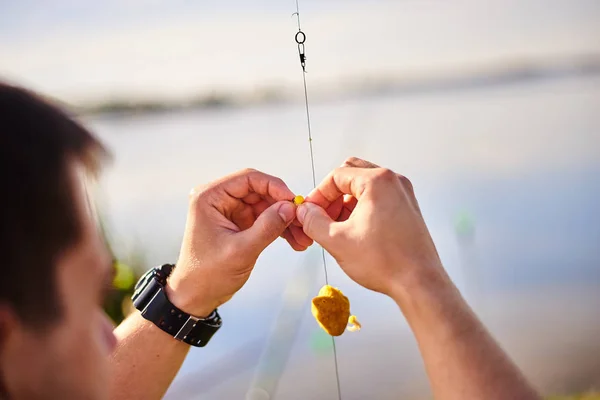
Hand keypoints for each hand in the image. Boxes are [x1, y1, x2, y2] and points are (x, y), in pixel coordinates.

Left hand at [166, 168, 310, 316]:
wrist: (196, 296)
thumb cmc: (206, 275)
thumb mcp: (240, 251)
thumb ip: (267, 227)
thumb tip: (289, 208)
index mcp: (210, 197)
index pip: (248, 179)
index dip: (274, 187)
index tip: (293, 200)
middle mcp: (218, 200)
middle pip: (260, 191)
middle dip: (283, 206)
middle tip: (301, 221)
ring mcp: (229, 212)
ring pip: (265, 205)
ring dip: (284, 219)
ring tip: (301, 236)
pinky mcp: (237, 224)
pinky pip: (263, 218)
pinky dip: (278, 227)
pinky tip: (293, 239)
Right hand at [296, 157, 441, 297]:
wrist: (419, 283)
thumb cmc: (384, 262)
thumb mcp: (337, 241)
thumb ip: (313, 221)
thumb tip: (304, 212)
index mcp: (378, 182)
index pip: (337, 176)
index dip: (318, 194)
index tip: (310, 212)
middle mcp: (394, 182)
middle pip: (352, 174)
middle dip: (333, 195)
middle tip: (322, 217)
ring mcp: (403, 194)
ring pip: (365, 187)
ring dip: (346, 202)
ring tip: (336, 228)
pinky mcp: (408, 208)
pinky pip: (378, 198)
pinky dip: (362, 208)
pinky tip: (354, 232)